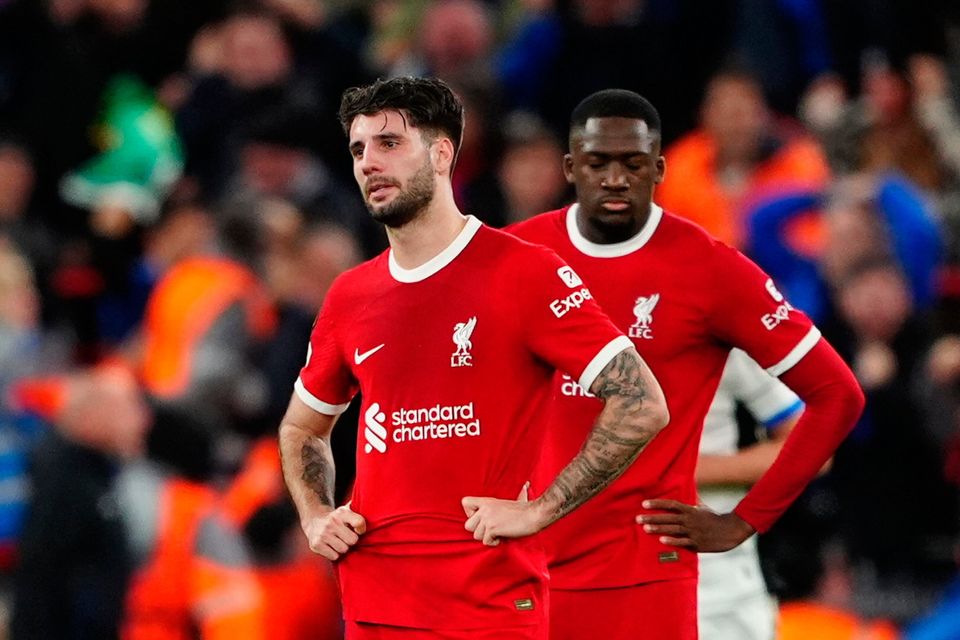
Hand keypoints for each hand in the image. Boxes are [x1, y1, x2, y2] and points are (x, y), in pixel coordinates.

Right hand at [302, 504, 366, 560]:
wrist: (314, 521)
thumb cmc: (337, 519)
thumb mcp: (347, 511)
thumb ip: (360, 510)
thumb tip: (374, 509)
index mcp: (342, 513)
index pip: (359, 522)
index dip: (361, 529)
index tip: (358, 530)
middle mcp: (332, 522)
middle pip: (353, 540)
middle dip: (351, 541)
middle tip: (346, 537)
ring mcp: (323, 533)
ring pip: (343, 550)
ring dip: (343, 548)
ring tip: (338, 541)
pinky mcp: (316, 544)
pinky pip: (334, 556)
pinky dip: (334, 554)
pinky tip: (331, 546)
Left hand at [462, 482, 543, 545]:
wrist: (535, 514)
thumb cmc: (527, 509)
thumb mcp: (513, 499)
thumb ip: (511, 496)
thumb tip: (526, 485)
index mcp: (487, 501)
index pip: (465, 502)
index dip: (470, 513)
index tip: (482, 518)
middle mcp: (485, 509)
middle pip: (467, 525)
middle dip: (479, 531)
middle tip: (491, 529)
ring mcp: (488, 518)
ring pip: (476, 536)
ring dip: (488, 538)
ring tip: (499, 532)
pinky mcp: (493, 528)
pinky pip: (486, 541)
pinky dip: (495, 543)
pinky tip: (503, 536)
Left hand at [636, 499, 754, 552]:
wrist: (731, 531)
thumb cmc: (714, 519)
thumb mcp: (702, 508)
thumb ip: (691, 502)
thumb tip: (686, 491)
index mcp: (691, 510)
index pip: (671, 504)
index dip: (657, 503)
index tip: (644, 504)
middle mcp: (690, 520)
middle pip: (668, 517)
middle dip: (652, 518)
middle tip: (638, 518)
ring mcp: (693, 532)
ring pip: (672, 529)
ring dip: (658, 528)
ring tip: (645, 529)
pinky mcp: (697, 543)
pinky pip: (682, 542)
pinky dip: (672, 541)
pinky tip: (661, 540)